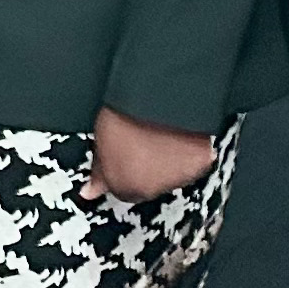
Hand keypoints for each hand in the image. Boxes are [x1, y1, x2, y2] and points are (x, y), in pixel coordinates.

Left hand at [87, 106, 219, 204]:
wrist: (155, 95)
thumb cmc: (123, 112)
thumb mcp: (99, 140)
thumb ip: (98, 172)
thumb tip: (89, 192)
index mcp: (123, 185)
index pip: (122, 191)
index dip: (122, 172)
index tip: (124, 157)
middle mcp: (151, 189)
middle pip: (148, 186)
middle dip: (145, 168)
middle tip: (143, 143)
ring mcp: (177, 177)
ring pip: (172, 176)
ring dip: (168, 163)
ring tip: (160, 136)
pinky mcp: (199, 163)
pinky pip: (193, 163)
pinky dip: (187, 152)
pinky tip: (177, 135)